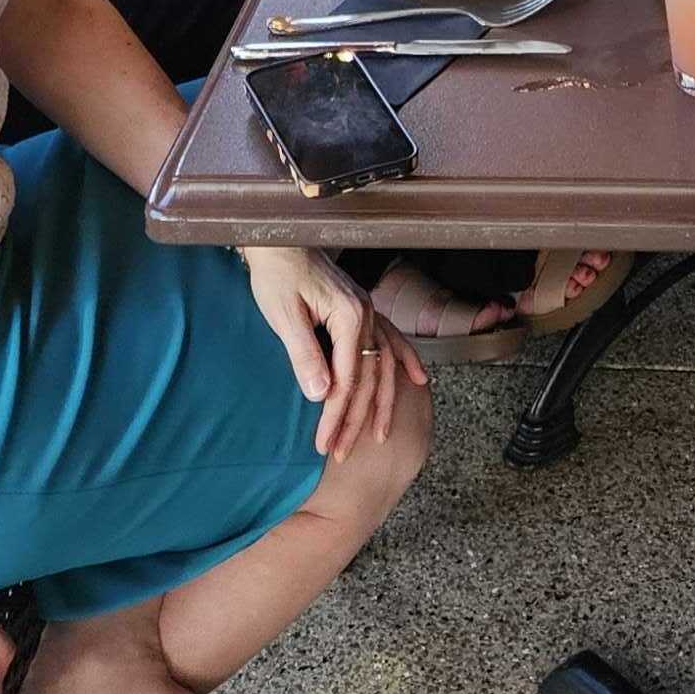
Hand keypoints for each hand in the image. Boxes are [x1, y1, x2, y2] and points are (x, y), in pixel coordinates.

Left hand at [245, 244, 424, 461]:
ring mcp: (367, 311)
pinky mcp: (361, 310)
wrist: (280, 240)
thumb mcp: (283, 314)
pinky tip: (417, 381)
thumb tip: (322, 394)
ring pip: (383, 364)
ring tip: (379, 435)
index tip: (324, 445)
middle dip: (356, 419)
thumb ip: (304, 353)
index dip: (336, 415)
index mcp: (349, 316)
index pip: (347, 379)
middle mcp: (366, 314)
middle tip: (340, 454)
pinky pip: (391, 339)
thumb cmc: (277, 274)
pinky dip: (405, 360)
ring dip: (381, 402)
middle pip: (368, 377)